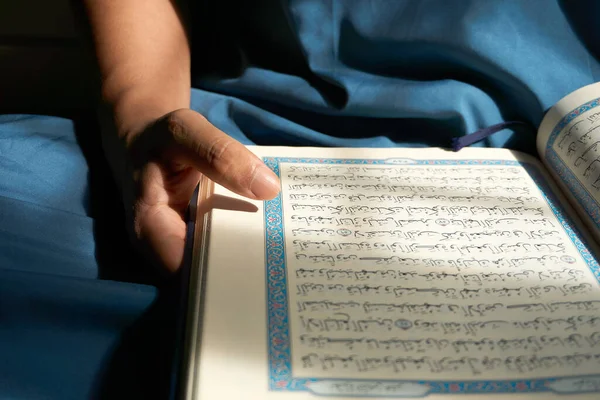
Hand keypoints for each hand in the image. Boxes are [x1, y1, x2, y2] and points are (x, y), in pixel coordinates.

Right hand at [121, 108, 279, 271]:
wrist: (146, 139)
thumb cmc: (159, 137)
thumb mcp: (185, 132)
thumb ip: (221, 155)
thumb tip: (268, 188)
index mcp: (150, 230)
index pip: (190, 272)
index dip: (225, 273)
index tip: (263, 262)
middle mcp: (163, 249)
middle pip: (208, 274)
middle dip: (243, 269)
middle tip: (284, 259)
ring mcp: (181, 247)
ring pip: (219, 265)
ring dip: (249, 258)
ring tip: (284, 253)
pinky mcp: (198, 240)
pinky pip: (224, 248)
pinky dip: (246, 242)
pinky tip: (272, 237)